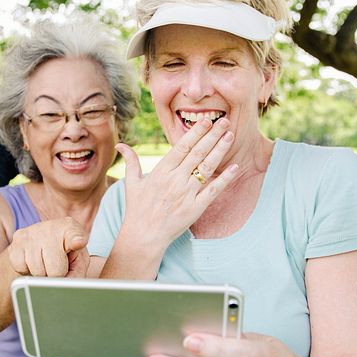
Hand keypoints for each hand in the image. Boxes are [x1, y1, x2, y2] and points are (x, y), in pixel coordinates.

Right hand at [7, 217, 88, 277]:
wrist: (41, 242)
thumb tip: (64, 286)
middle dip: (57, 275)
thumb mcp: (78, 262)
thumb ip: (77, 274)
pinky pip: (21, 269)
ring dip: (42, 274)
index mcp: (71, 229)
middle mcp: (50, 228)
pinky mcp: (15, 243)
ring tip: (45, 263)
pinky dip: (27, 271)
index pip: (74, 235)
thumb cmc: (64, 253)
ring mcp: (30, 234)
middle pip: (55, 269)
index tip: (79, 242)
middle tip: (57, 265)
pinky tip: (33, 261)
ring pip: (38, 272)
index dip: (77, 240)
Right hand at [119, 118, 239, 246]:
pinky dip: (225, 179)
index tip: (207, 120)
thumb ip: (131, 162)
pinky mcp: (196, 208)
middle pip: (197, 153)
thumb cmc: (137, 210)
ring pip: (206, 168)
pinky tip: (234, 167)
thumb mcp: (131, 184)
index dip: (196, 132)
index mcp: (161, 172)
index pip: (182, 147)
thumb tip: (121, 145)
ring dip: (220, 151)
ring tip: (230, 137)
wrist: (144, 236)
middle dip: (212, 136)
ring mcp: (186, 194)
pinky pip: (213, 190)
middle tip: (225, 122)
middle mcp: (175, 180)